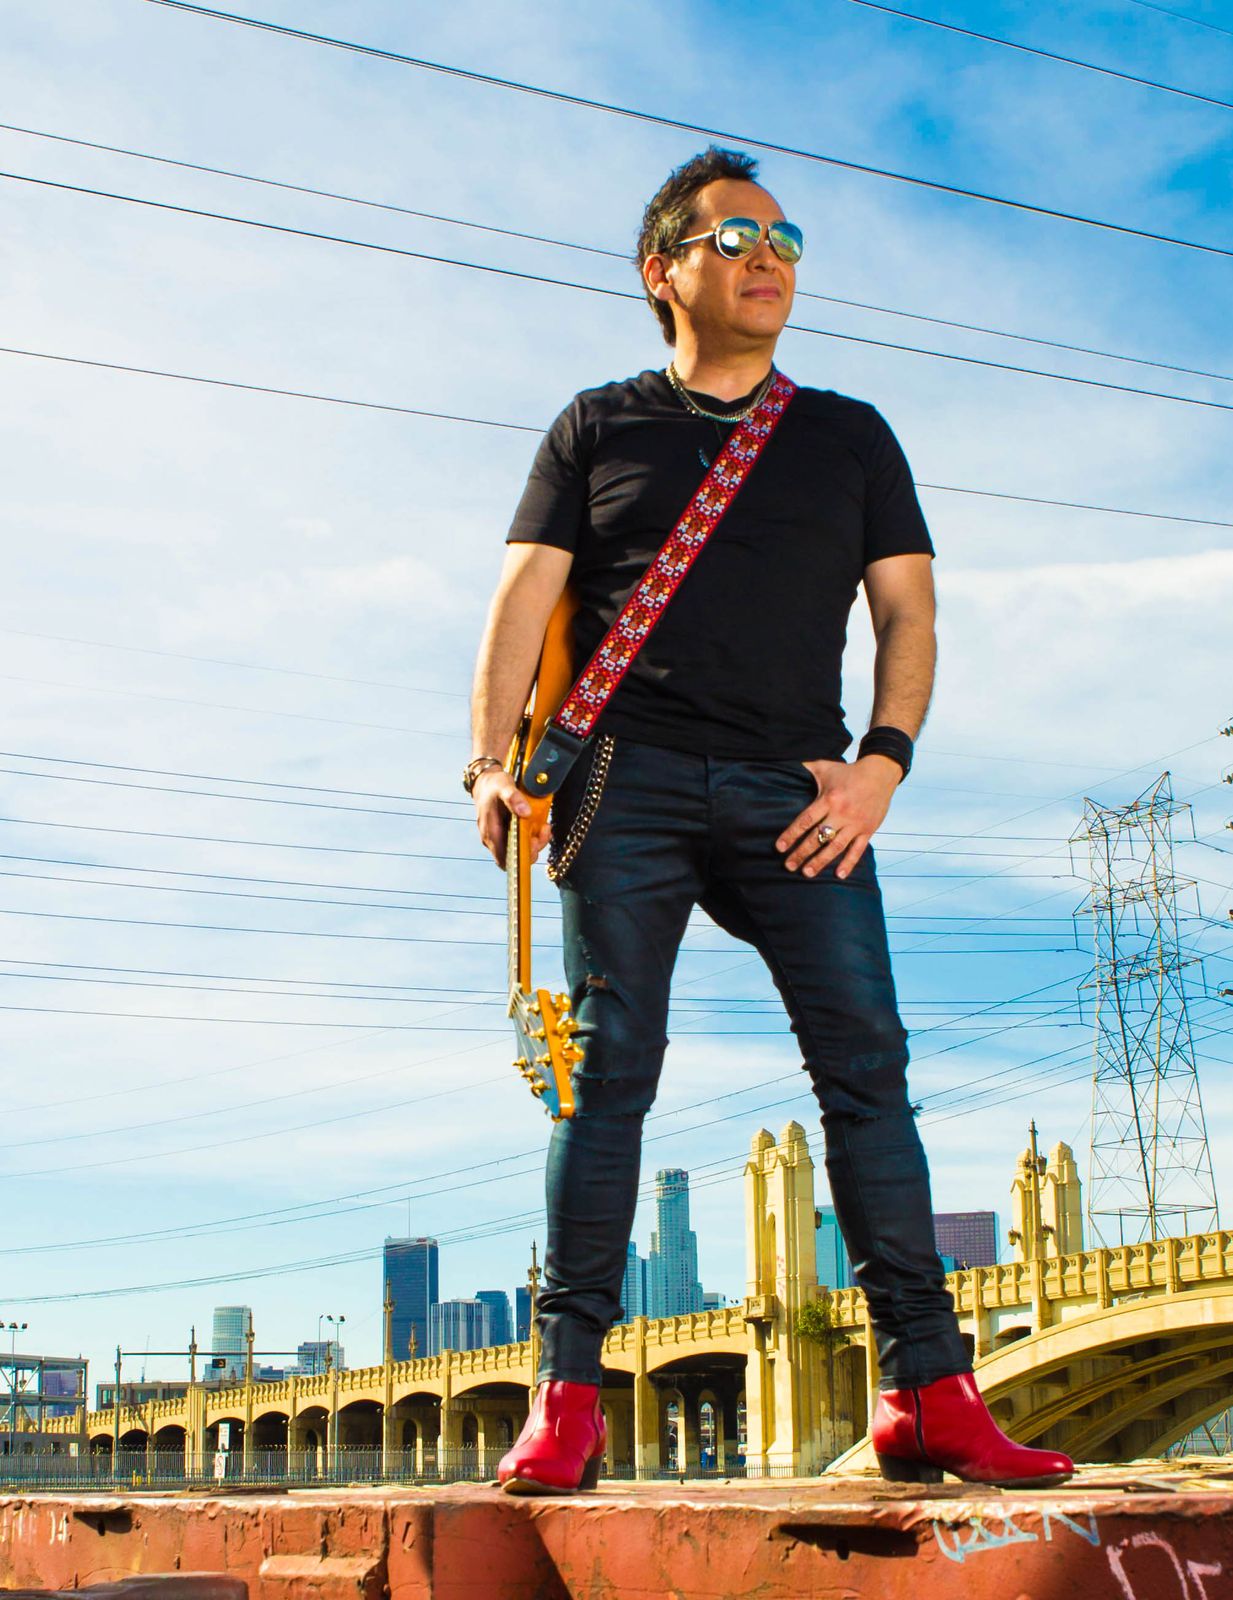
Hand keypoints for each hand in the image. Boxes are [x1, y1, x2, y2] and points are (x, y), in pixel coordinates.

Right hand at [473, 767, 551, 867]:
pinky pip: (519, 842)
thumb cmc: (493, 785)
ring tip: (543, 827)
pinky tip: (538, 826)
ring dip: (534, 842)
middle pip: (514, 857)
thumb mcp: (504, 786)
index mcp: (490, 833)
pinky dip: (530, 837)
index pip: (504, 860)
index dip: (521, 858)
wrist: (485, 781)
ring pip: (518, 850)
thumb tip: (525, 812)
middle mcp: (493, 839)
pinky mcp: (505, 833)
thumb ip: (513, 798)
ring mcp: (498, 837)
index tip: (534, 843)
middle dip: (532, 849)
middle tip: (543, 832)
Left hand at [775, 754, 900, 878]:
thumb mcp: (825, 767)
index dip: (791, 835)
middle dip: (801, 853)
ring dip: (820, 861)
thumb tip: (783, 766)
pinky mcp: (868, 830)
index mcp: (829, 799)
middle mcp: (842, 813)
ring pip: (836, 847)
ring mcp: (856, 823)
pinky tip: (839, 875)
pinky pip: (858, 850)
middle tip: (789, 865)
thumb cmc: (848, 772)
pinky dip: (849, 863)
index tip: (780, 847)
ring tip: (807, 873)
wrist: (880, 773)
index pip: (806, 820)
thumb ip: (804, 769)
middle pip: (818, 838)